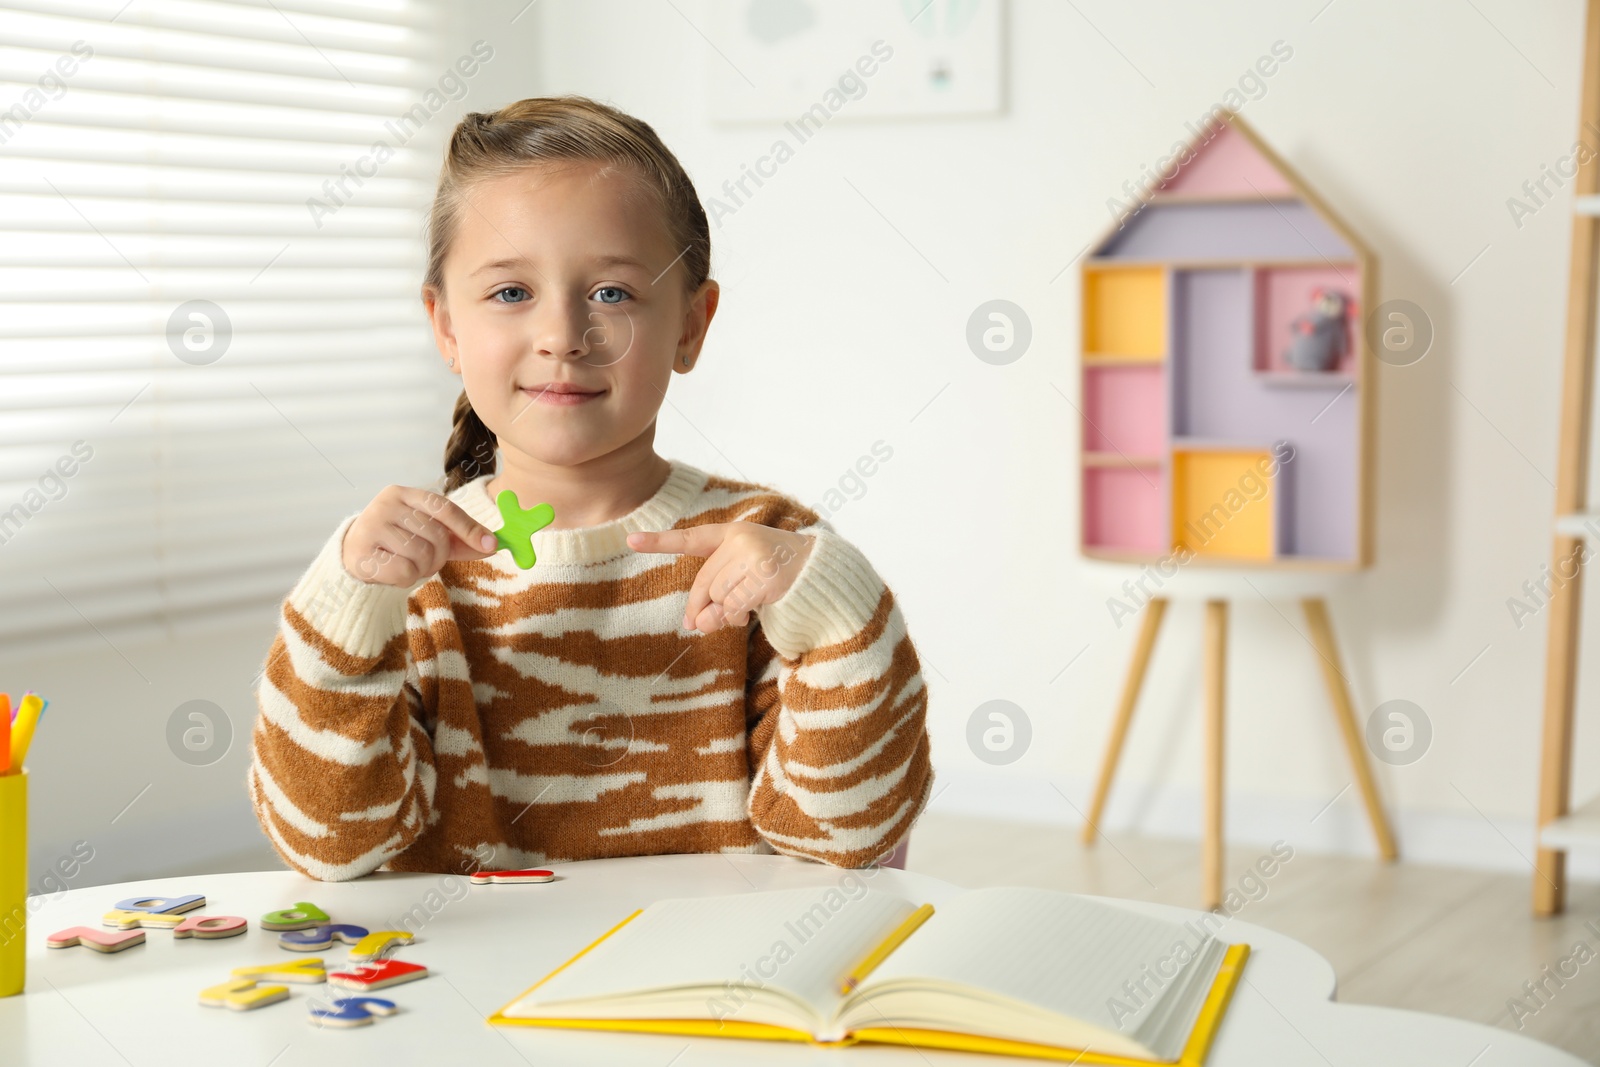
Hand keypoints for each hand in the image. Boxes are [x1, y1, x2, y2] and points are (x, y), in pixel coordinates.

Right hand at [342, 485, 498, 586]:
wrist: (355, 556)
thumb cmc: (398, 543)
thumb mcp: (430, 535)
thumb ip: (460, 538)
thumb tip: (493, 545)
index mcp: (405, 494)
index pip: (444, 508)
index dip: (469, 528)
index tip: (491, 545)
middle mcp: (386, 504)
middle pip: (436, 535)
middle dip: (439, 556)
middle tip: (427, 562)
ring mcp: (371, 526)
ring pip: (421, 555)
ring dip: (422, 569)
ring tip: (408, 565)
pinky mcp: (361, 553)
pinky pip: (404, 571)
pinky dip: (406, 579)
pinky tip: (393, 573)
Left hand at [627, 522, 814, 632]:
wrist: (826, 578)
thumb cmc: (782, 579)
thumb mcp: (745, 584)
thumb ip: (716, 598)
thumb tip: (695, 625)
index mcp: (733, 534)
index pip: (691, 539)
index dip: (659, 541)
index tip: (629, 538)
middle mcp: (741, 539)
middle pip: (703, 581)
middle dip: (701, 607)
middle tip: (699, 625)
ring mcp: (754, 555)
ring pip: (717, 596)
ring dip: (725, 614)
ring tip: (742, 614)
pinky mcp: (764, 574)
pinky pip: (733, 606)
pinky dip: (737, 617)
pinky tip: (750, 615)